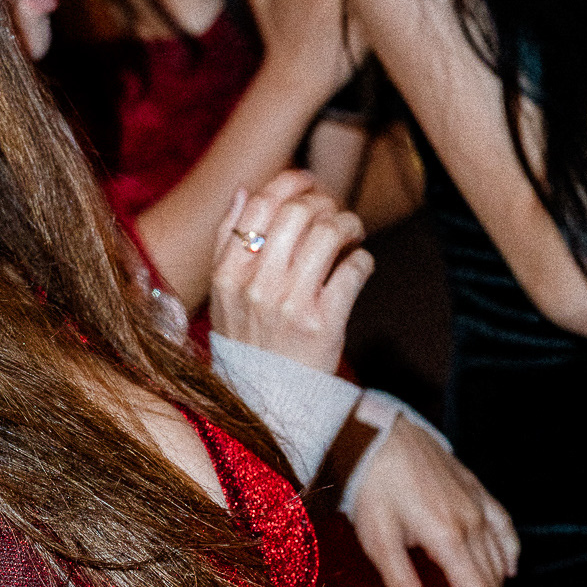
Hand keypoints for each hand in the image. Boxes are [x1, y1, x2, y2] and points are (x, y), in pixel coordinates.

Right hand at [210, 171, 373, 371]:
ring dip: (349, 224)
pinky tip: (357, 264)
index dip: (291, 182)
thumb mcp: (224, 294)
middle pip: (298, 212)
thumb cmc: (248, 342)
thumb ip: (228, 240)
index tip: (308, 181)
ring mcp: (291, 306)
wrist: (268, 404)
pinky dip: (362, 258)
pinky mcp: (325, 324)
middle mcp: (257, 287)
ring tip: (352, 232)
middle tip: (334, 212)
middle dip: (324, 202)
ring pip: (329, 234)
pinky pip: (354, 269)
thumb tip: (246, 189)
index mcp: (228, 274)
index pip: (261, 205)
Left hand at [350, 417, 518, 586]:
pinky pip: (502, 523)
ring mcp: (474, 501)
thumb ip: (402, 584)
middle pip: (491, 582)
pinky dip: (508, 549)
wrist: (369, 430)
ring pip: (498, 556)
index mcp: (448, 537)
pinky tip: (508, 565)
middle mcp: (470, 521)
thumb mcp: (378, 538)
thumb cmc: (368, 485)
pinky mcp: (472, 485)